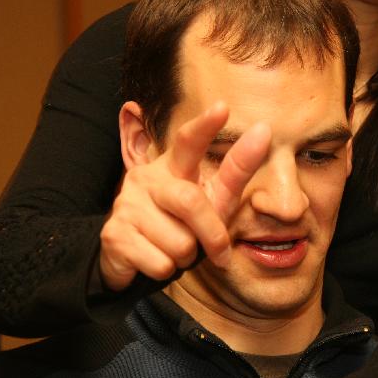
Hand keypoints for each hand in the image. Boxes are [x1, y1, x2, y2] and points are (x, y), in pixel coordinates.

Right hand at [100, 102, 270, 290]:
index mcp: (173, 166)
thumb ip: (236, 171)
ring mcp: (127, 204)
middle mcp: (147, 178)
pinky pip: (159, 263)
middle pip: (191, 202)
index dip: (204, 127)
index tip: (222, 107)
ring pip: (178, 242)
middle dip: (211, 235)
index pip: (189, 142)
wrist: (135, 260)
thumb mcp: (212, 200)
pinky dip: (165, 270)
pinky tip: (152, 258)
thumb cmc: (182, 225)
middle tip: (215, 251)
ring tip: (171, 248)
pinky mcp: (114, 234)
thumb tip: (264, 130)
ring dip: (184, 257)